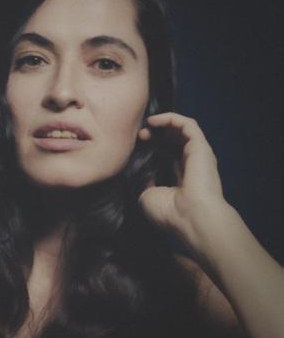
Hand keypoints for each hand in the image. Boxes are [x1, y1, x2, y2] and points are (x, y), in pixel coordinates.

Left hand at [137, 112, 225, 252]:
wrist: (191, 219)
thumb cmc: (170, 214)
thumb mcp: (148, 197)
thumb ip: (145, 181)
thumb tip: (142, 172)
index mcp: (181, 179)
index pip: (169, 155)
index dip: (153, 146)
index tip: (137, 146)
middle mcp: (192, 166)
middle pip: (175, 140)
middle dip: (156, 133)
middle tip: (140, 135)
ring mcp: (198, 156)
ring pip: (182, 129)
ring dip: (163, 124)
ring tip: (146, 124)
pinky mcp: (201, 147)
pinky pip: (188, 124)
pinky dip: (171, 118)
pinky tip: (154, 120)